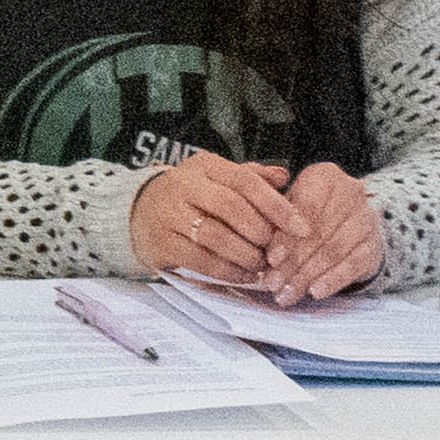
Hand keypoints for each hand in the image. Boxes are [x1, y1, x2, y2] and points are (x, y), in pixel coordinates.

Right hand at [131, 152, 301, 288]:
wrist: (138, 212)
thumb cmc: (191, 196)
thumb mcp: (218, 178)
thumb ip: (252, 177)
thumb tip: (284, 176)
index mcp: (205, 165)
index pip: (245, 180)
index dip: (277, 205)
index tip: (301, 226)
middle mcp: (184, 185)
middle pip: (230, 206)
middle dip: (260, 231)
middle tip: (278, 249)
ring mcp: (169, 214)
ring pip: (215, 236)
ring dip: (246, 254)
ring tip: (262, 264)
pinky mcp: (162, 243)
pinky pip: (201, 260)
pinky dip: (228, 271)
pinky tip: (244, 274)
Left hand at [263, 160, 384, 301]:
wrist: (352, 223)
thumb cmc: (311, 213)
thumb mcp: (291, 206)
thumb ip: (277, 223)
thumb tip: (263, 255)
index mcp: (325, 176)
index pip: (305, 208)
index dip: (286, 236)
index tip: (270, 259)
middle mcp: (350, 192)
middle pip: (318, 233)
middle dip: (292, 262)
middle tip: (273, 283)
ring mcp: (365, 219)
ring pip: (333, 250)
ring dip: (307, 275)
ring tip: (287, 293)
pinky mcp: (373, 244)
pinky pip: (352, 265)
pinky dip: (332, 280)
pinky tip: (315, 292)